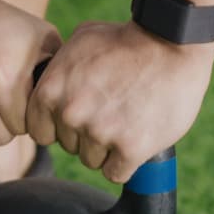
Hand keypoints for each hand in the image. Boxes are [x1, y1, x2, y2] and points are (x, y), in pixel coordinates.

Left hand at [26, 21, 213, 182]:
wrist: (172, 43)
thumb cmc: (126, 40)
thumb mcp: (80, 42)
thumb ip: (59, 70)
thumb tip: (50, 88)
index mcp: (51, 90)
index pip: (41, 133)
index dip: (61, 127)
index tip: (82, 116)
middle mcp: (71, 114)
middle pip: (70, 147)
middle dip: (88, 135)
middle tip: (114, 110)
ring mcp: (100, 133)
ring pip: (93, 161)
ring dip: (109, 149)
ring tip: (128, 120)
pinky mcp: (130, 149)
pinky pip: (116, 173)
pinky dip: (127, 162)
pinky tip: (137, 139)